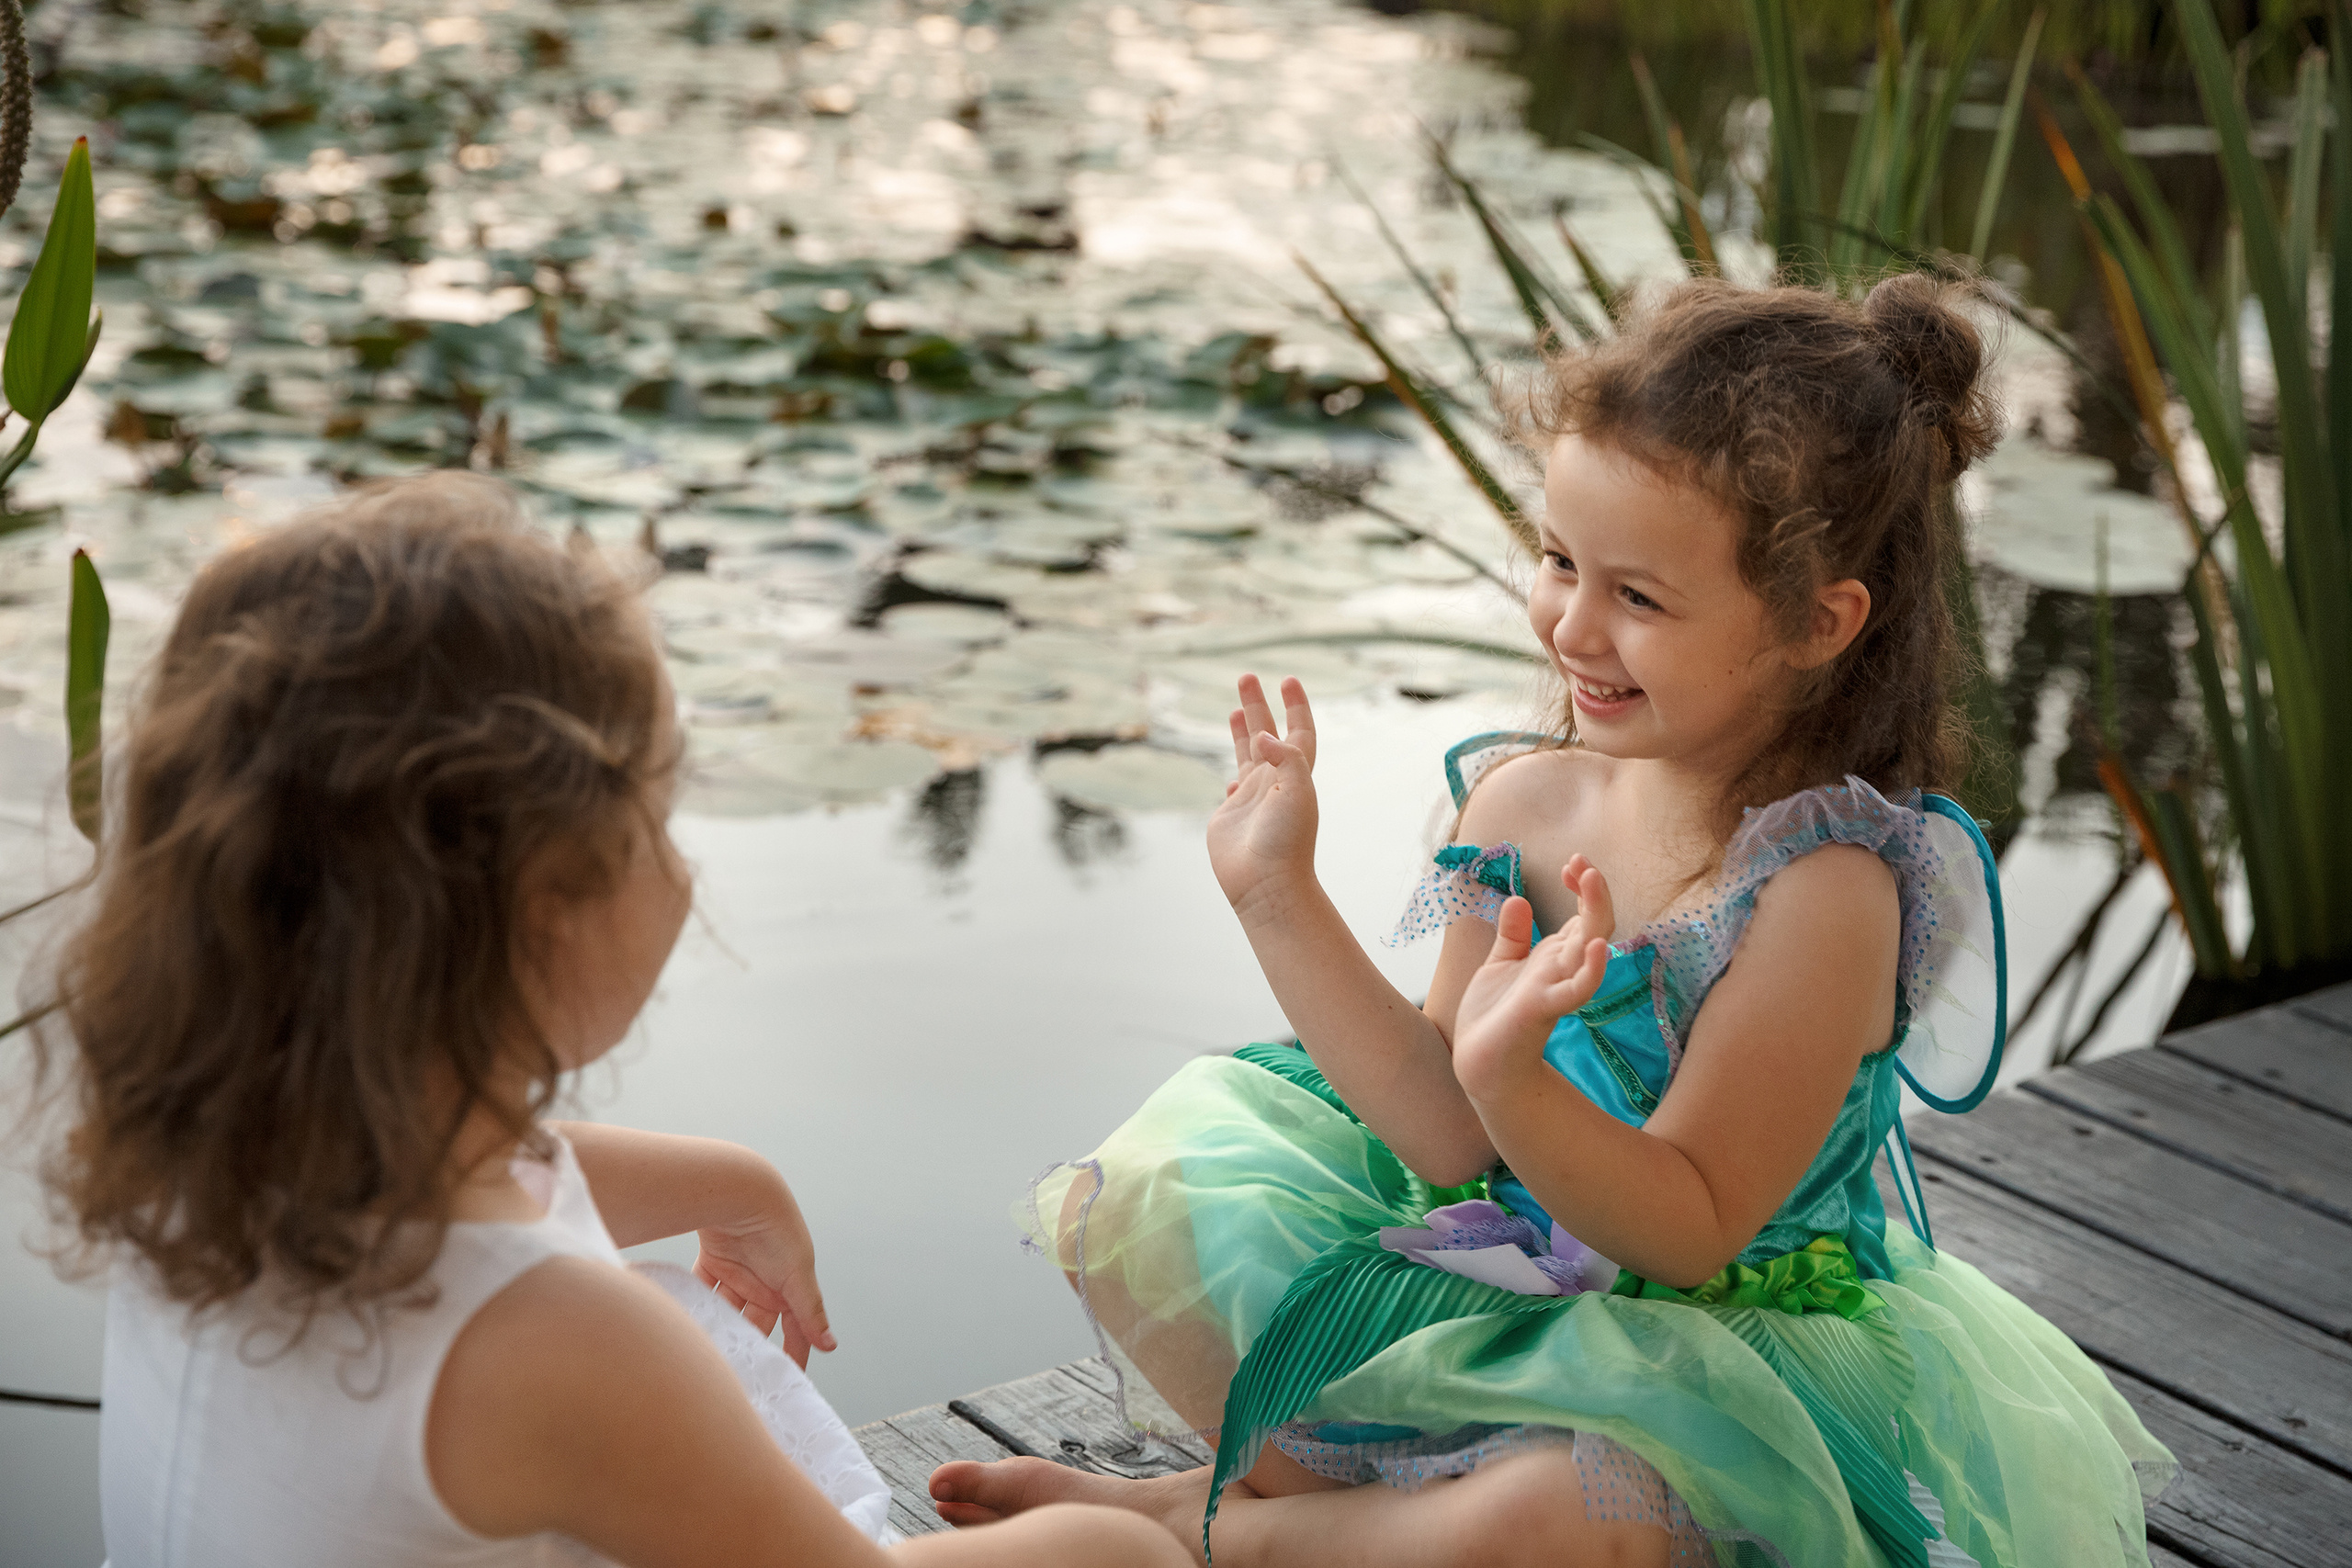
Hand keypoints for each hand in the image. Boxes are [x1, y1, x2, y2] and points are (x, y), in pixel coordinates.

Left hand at [691, 1175, 836, 1368]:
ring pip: (727, 1310)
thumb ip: (811, 1312)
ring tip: (709, 1354)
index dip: (793, 1352)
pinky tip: (688, 1323)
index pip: (795, 1327)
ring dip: (719, 1327)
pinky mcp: (712, 1263)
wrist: (741, 1193)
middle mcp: (765, 1280)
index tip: (786, 1382)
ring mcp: (738, 1272)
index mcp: (790, 1285)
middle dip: (748, 1344)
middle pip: (756, 1323)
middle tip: (737, 1374)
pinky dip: (696, 1304)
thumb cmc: (778, 1230)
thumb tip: (830, 1345)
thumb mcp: (798, 1275)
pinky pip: (703, 1290)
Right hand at [1206, 674, 1320, 914]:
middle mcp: (1275, 783)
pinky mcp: (1231, 817)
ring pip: (1247, 756)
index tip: (1287, 680)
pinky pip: (1235, 790)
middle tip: (1246, 676)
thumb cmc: (1287, 840)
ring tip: (1236, 708)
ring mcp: (1253, 800)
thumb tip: (1264, 735)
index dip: (1295, 706)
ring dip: (1243, 732)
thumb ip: (1286, 757)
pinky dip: (1234, 777)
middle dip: (1258, 705)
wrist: (1266, 883)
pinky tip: (1233, 778)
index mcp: (1295, 775)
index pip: (1298, 732)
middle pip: (1267, 734)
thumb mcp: (1297, 790)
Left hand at [1452, 856, 1615, 1101]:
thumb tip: (1519, 899)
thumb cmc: (1494, 1015)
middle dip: (1593, 891)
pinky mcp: (1544, 1007)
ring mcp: (1557, 986)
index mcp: (1555, 956)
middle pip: (1594, 923)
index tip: (1572, 863)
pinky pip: (1576, 990)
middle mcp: (1562, 968)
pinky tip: (1596, 946)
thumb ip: (1514, 935)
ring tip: (1591, 879)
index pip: (1583, 914)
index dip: (1582, 886)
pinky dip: (1591, 970)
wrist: (1479, 1061)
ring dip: (1594, 912)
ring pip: (1589, 947)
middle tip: (1583, 863)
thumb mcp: (1501, 964)